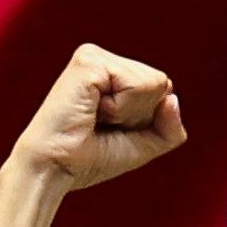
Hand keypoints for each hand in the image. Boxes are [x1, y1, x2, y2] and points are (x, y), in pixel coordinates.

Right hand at [10, 43, 186, 190]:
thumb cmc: (89, 159)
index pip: (161, 89)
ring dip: (128, 114)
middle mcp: (103, 59)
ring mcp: (95, 56)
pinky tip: (91, 112)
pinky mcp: (89, 61)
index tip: (109, 129)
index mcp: (112, 73)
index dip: (144, 120)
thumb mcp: (141, 146)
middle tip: (100, 125)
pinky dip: (119, 109)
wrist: (53, 170)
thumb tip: (173, 98)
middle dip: (138, 116)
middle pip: (161, 83)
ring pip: (154, 83)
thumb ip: (169, 128)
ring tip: (93, 118)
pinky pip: (136, 86)